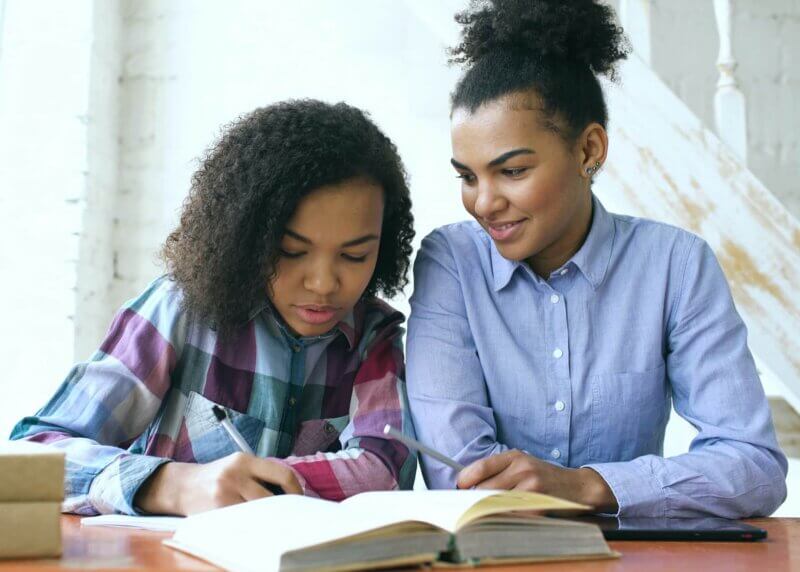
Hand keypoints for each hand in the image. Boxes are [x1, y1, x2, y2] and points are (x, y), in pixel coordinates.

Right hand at [135, 452, 302, 514]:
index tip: (299, 499)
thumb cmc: (218, 476)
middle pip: (271, 498)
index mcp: (245, 460)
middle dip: (282, 509)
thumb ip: (261, 474)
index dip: (295, 489)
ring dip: (268, 519)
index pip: (282, 473)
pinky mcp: (216, 511)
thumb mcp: (238, 465)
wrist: (182, 486)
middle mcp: (235, 474)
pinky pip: (242, 522)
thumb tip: (291, 493)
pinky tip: (253, 525)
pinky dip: (251, 526)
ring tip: (272, 521)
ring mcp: (224, 493)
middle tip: (288, 515)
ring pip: (258, 512)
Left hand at [456, 450, 617, 512]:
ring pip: (495, 503)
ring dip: (486, 510)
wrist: (578, 486)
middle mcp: (522, 469)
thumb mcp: (522, 463)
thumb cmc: (544, 476)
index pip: (480, 467)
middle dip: (474, 498)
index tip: (459, 488)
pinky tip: (504, 517)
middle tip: (470, 504)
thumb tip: (468, 484)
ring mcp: (531, 487)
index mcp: (515, 456)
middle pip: (484, 488)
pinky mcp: (538, 506)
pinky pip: (511, 515)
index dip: (465, 479)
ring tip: (485, 511)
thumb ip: (498, 470)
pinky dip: (504, 518)